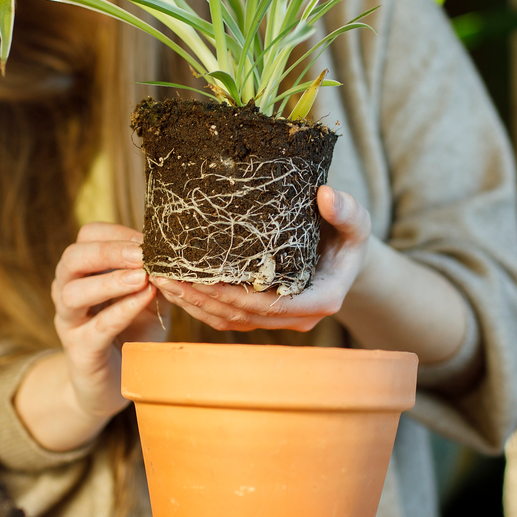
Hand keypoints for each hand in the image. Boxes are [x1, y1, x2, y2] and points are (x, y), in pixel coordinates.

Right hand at [47, 222, 166, 424]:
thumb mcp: (148, 299)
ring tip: (142, 277)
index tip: (147, 238)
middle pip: (73, 258)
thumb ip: (156, 276)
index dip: (116, 233)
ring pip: (73, 293)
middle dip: (108, 252)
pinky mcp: (80, 350)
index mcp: (82, 272)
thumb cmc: (132, 334)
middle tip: (141, 254)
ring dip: (109, 281)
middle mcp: (67, 291)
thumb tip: (175, 253)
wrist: (116, 383)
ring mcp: (70, 322)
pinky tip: (142, 299)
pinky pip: (96, 327)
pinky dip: (120, 310)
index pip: (88, 237)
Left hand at [152, 185, 371, 331]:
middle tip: (164, 275)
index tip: (199, 278)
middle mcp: (298, 318)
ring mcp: (279, 321)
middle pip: (242, 316)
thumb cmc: (348, 235)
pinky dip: (198, 307)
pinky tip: (173, 288)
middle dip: (200, 299)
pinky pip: (227, 319)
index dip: (232, 295)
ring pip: (229, 321)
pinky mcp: (262, 316)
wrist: (344, 253)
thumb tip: (327, 195)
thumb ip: (347, 210)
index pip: (269, 304)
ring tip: (159, 280)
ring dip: (192, 304)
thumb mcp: (357, 222)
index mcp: (320, 300)